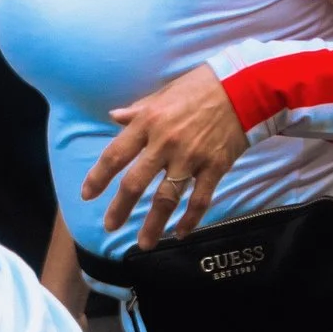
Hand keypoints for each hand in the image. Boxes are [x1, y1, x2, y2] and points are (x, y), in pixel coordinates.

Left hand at [81, 63, 247, 246]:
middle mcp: (165, 144)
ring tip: (144, 244)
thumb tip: (114, 117)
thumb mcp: (162, 94)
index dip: (98, 177)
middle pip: (135, 183)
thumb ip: (137, 111)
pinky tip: (181, 234)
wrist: (245, 87)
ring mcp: (191, 157)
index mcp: (147, 123)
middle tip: (110, 226)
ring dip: (154, 224)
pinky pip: (200, 199)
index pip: (114, 155)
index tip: (87, 195)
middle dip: (120, 208)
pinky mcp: (216, 167)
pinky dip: (191, 219)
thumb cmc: (199, 88)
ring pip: (167, 198)